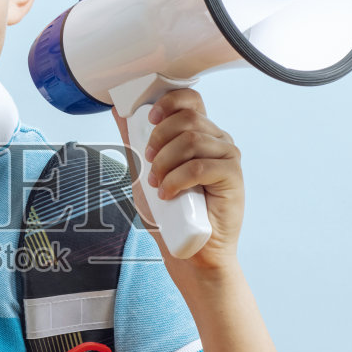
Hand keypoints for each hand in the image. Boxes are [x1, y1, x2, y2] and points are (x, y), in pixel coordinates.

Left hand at [111, 87, 244, 274]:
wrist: (190, 251)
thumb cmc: (170, 214)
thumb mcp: (144, 171)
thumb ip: (134, 141)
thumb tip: (118, 110)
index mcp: (200, 133)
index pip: (191, 99)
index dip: (169, 102)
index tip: (150, 118)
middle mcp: (217, 140)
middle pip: (188, 118)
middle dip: (159, 139)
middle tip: (149, 163)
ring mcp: (228, 156)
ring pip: (192, 140)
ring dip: (165, 162)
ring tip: (158, 185)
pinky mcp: (233, 176)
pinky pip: (200, 166)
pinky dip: (177, 179)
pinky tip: (169, 194)